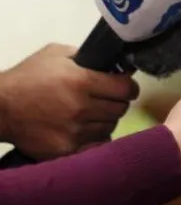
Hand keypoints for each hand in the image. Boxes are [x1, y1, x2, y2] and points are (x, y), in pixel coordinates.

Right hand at [0, 43, 138, 159]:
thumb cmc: (27, 78)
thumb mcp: (56, 55)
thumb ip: (87, 57)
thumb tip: (114, 65)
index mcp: (82, 81)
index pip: (126, 89)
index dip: (129, 87)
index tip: (125, 87)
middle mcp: (82, 108)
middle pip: (120, 109)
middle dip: (116, 103)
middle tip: (107, 100)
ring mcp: (75, 131)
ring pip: (110, 127)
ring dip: (105, 120)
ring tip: (92, 115)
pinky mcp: (66, 150)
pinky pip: (95, 145)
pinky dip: (94, 138)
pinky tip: (85, 130)